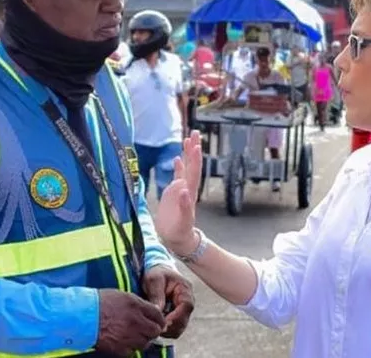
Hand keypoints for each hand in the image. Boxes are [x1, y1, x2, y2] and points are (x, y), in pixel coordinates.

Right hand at [95, 290, 165, 356]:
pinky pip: (133, 350)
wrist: (82, 317)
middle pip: (155, 330)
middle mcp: (135, 321)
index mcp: (136, 305)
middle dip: (153, 329)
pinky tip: (125, 341)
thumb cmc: (99, 303)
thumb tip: (151, 310)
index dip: (158, 318)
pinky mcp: (121, 349)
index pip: (157, 315)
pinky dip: (131, 347)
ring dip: (143, 339)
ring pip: (146, 342)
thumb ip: (138, 304)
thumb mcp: (122, 296)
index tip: (157, 320)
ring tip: (134, 334)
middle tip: (148, 328)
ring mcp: (129, 336)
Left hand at [142, 265, 194, 337]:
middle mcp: (187, 301)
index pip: (187, 305)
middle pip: (184, 320)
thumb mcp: (154, 280)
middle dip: (171, 326)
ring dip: (167, 330)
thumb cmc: (156, 273)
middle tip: (156, 326)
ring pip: (179, 328)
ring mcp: (182, 310)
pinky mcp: (176, 317)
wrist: (155, 272)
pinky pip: (173, 329)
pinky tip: (156, 323)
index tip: (164, 321)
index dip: (177, 316)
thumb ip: (157, 295)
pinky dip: (165, 330)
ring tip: (154, 324)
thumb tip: (158, 312)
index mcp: (185, 289)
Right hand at [155, 131, 201, 255]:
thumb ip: (183, 206)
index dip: (195, 159)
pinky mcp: (174, 192)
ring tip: (188, 138)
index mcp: (189, 193)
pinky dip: (179, 165)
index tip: (196, 145)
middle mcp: (187, 187)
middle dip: (193, 148)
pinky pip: (177, 175)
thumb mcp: (182, 220)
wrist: (178, 239)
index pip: (193, 172)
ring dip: (188, 153)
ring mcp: (181, 189)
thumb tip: (184, 191)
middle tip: (195, 132)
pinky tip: (177, 157)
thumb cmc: (180, 231)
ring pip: (186, 166)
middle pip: (192, 164)